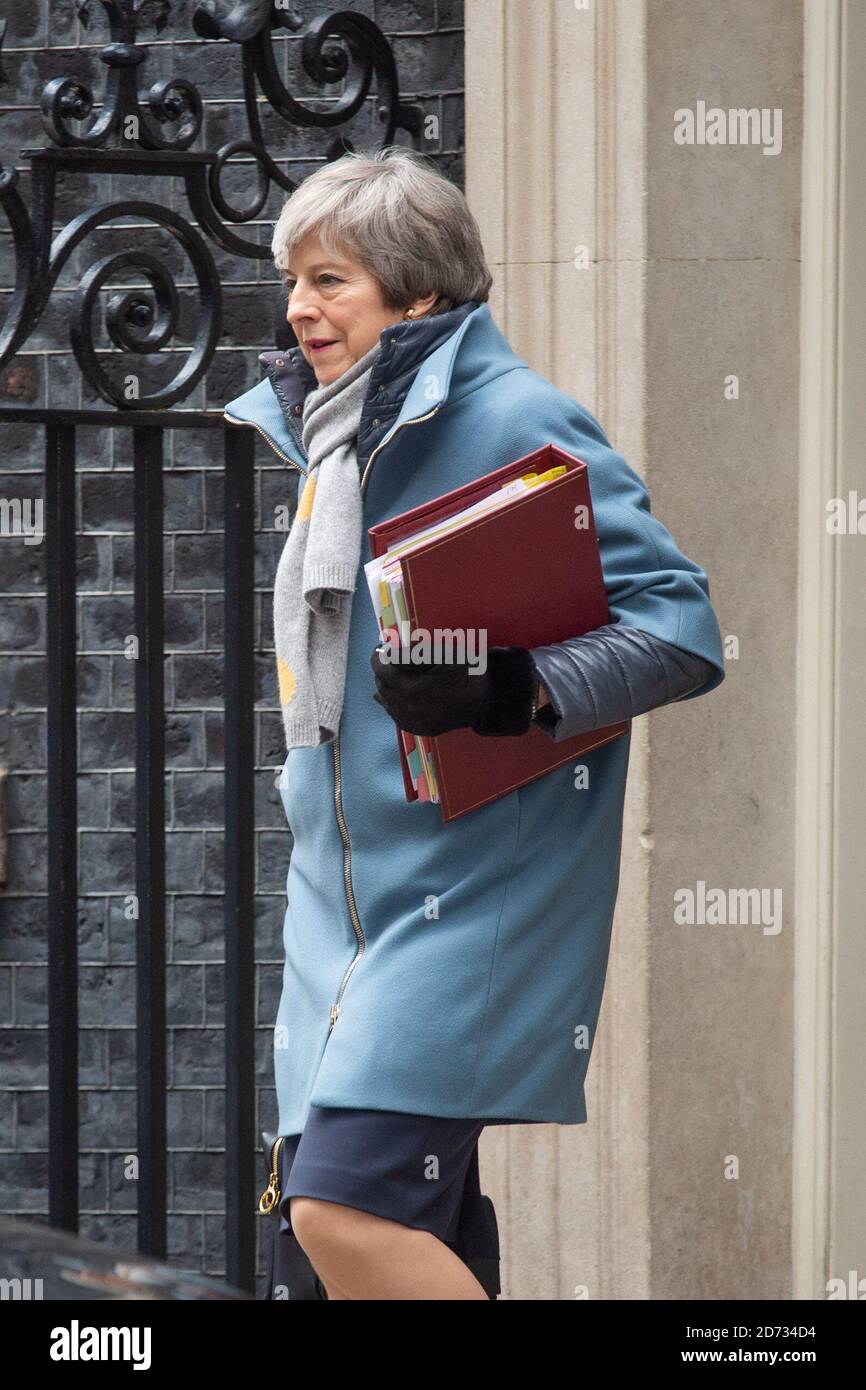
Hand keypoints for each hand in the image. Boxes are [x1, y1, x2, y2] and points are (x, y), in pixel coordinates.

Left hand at [370, 641, 538, 736]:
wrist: (485, 699)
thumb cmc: (465, 671)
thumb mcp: (439, 654)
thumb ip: (409, 654)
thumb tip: (387, 653)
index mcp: (411, 688)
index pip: (381, 669)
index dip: (378, 655)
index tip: (382, 646)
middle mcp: (407, 709)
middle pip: (381, 685)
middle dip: (382, 670)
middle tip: (388, 657)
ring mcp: (411, 722)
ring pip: (385, 701)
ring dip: (386, 685)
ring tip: (394, 673)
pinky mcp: (417, 729)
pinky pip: (394, 714)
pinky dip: (392, 701)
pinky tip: (398, 693)